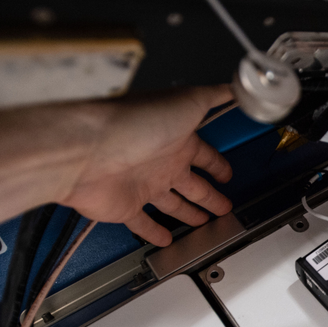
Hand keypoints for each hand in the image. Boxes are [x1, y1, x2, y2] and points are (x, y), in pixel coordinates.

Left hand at [59, 86, 234, 246]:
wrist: (90, 149)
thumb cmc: (134, 122)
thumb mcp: (187, 101)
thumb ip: (215, 96)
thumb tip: (237, 87)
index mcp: (177, 139)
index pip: (205, 155)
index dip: (218, 165)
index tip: (227, 174)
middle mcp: (160, 161)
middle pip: (192, 184)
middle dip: (209, 195)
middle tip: (224, 206)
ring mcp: (142, 184)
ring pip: (172, 204)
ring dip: (189, 213)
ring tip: (204, 223)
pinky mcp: (125, 205)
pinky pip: (143, 223)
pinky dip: (154, 232)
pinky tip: (165, 239)